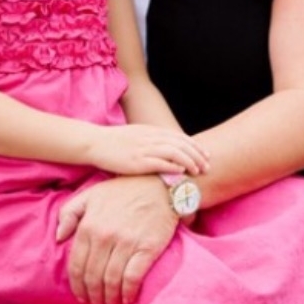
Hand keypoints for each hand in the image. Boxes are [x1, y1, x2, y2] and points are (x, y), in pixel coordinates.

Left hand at [56, 176, 176, 303]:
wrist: (159, 184)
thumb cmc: (124, 189)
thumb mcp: (91, 194)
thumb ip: (70, 212)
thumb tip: (59, 237)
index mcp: (89, 225)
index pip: (77, 265)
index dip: (77, 285)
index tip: (81, 295)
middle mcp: (104, 235)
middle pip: (93, 276)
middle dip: (92, 295)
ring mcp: (126, 242)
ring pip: (111, 280)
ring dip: (109, 298)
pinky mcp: (146, 247)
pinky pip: (132, 277)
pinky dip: (127, 292)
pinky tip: (126, 298)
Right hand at [85, 124, 209, 176]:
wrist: (95, 143)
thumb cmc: (114, 143)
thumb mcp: (136, 136)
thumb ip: (151, 141)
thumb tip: (166, 152)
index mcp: (151, 131)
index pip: (179, 137)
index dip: (195, 146)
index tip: (206, 154)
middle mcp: (150, 138)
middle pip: (180, 144)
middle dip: (197, 154)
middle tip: (208, 165)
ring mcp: (143, 149)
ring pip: (174, 152)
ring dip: (189, 161)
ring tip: (198, 171)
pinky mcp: (136, 161)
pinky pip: (159, 162)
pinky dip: (173, 166)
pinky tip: (182, 171)